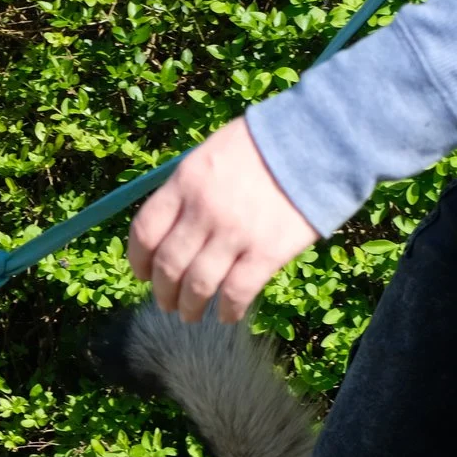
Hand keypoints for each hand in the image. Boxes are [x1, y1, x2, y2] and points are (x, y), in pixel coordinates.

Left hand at [129, 118, 318, 323]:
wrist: (318, 142)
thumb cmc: (264, 145)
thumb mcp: (213, 153)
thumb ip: (188, 188)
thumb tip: (169, 227)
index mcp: (185, 183)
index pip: (145, 232)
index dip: (138, 260)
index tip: (142, 274)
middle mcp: (203, 211)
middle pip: (168, 265)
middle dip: (163, 291)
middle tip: (167, 302)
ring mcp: (235, 234)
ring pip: (198, 285)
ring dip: (190, 307)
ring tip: (191, 314)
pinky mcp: (267, 252)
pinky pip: (237, 292)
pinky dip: (228, 309)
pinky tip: (226, 315)